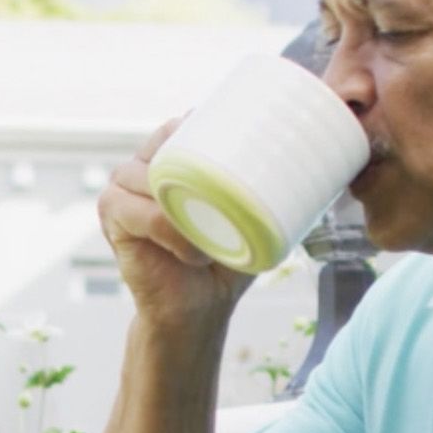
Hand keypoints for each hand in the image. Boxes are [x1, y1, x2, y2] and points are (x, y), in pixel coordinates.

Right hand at [98, 115, 254, 329]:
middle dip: (197, 159)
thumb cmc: (225, 261)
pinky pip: (139, 212)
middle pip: (166, 140)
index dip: (205, 123)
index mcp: (174, 161)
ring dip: (185, 204)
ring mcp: (123, 189)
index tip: (242, 134)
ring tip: (213, 237)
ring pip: (150, 175)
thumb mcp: (250, 221)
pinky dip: (167, 231)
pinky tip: (191, 253)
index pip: (183, 125)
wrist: (199, 309)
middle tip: (231, 190)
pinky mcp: (112, 217)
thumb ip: (268, 194)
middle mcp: (145, 167)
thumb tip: (320, 174)